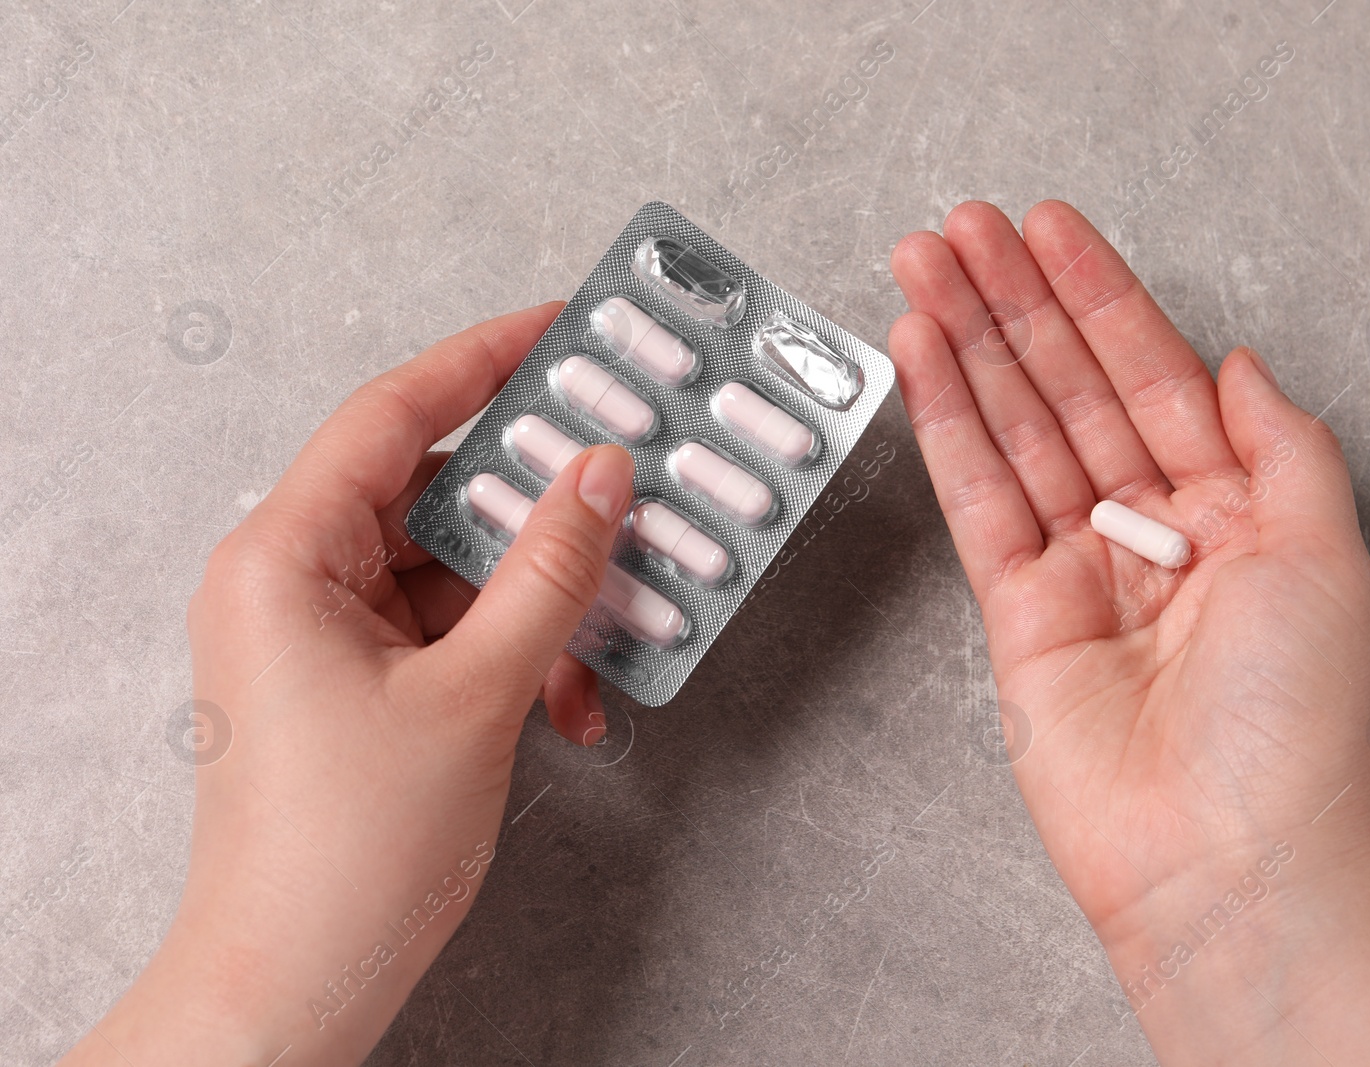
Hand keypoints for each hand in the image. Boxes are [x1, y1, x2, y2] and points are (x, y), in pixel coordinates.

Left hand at [63, 305, 634, 1065]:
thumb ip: (547, 572)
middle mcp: (293, 579)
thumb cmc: (350, 852)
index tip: (565, 329)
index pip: (392, 414)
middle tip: (627, 466)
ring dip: (541, 598)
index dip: (484, 359)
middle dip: (539, 497)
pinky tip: (572, 700)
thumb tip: (601, 473)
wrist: (294, 986)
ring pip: (454, 569)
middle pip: (434, 491)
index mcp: (285, 555)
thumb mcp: (475, 695)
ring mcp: (323, 635)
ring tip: (621, 616)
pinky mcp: (355, 684)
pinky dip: (514, 653)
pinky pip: (449, 631)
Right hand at [889, 201, 1369, 1064]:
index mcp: (1237, 513)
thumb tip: (1240, 363)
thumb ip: (1281, 444)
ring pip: (1015, 430)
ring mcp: (1080, 572)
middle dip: (1016, 305)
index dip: (1102, 298)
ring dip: (969, 346)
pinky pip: (976, 499)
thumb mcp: (1327, 555)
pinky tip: (923, 359)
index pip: (1155, 376)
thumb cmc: (1299, 732)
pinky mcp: (1017, 615)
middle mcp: (1155, 534)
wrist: (1229, 863)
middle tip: (963, 227)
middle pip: (1073, 390)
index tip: (1051, 232)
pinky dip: (947, 425)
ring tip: (924, 266)